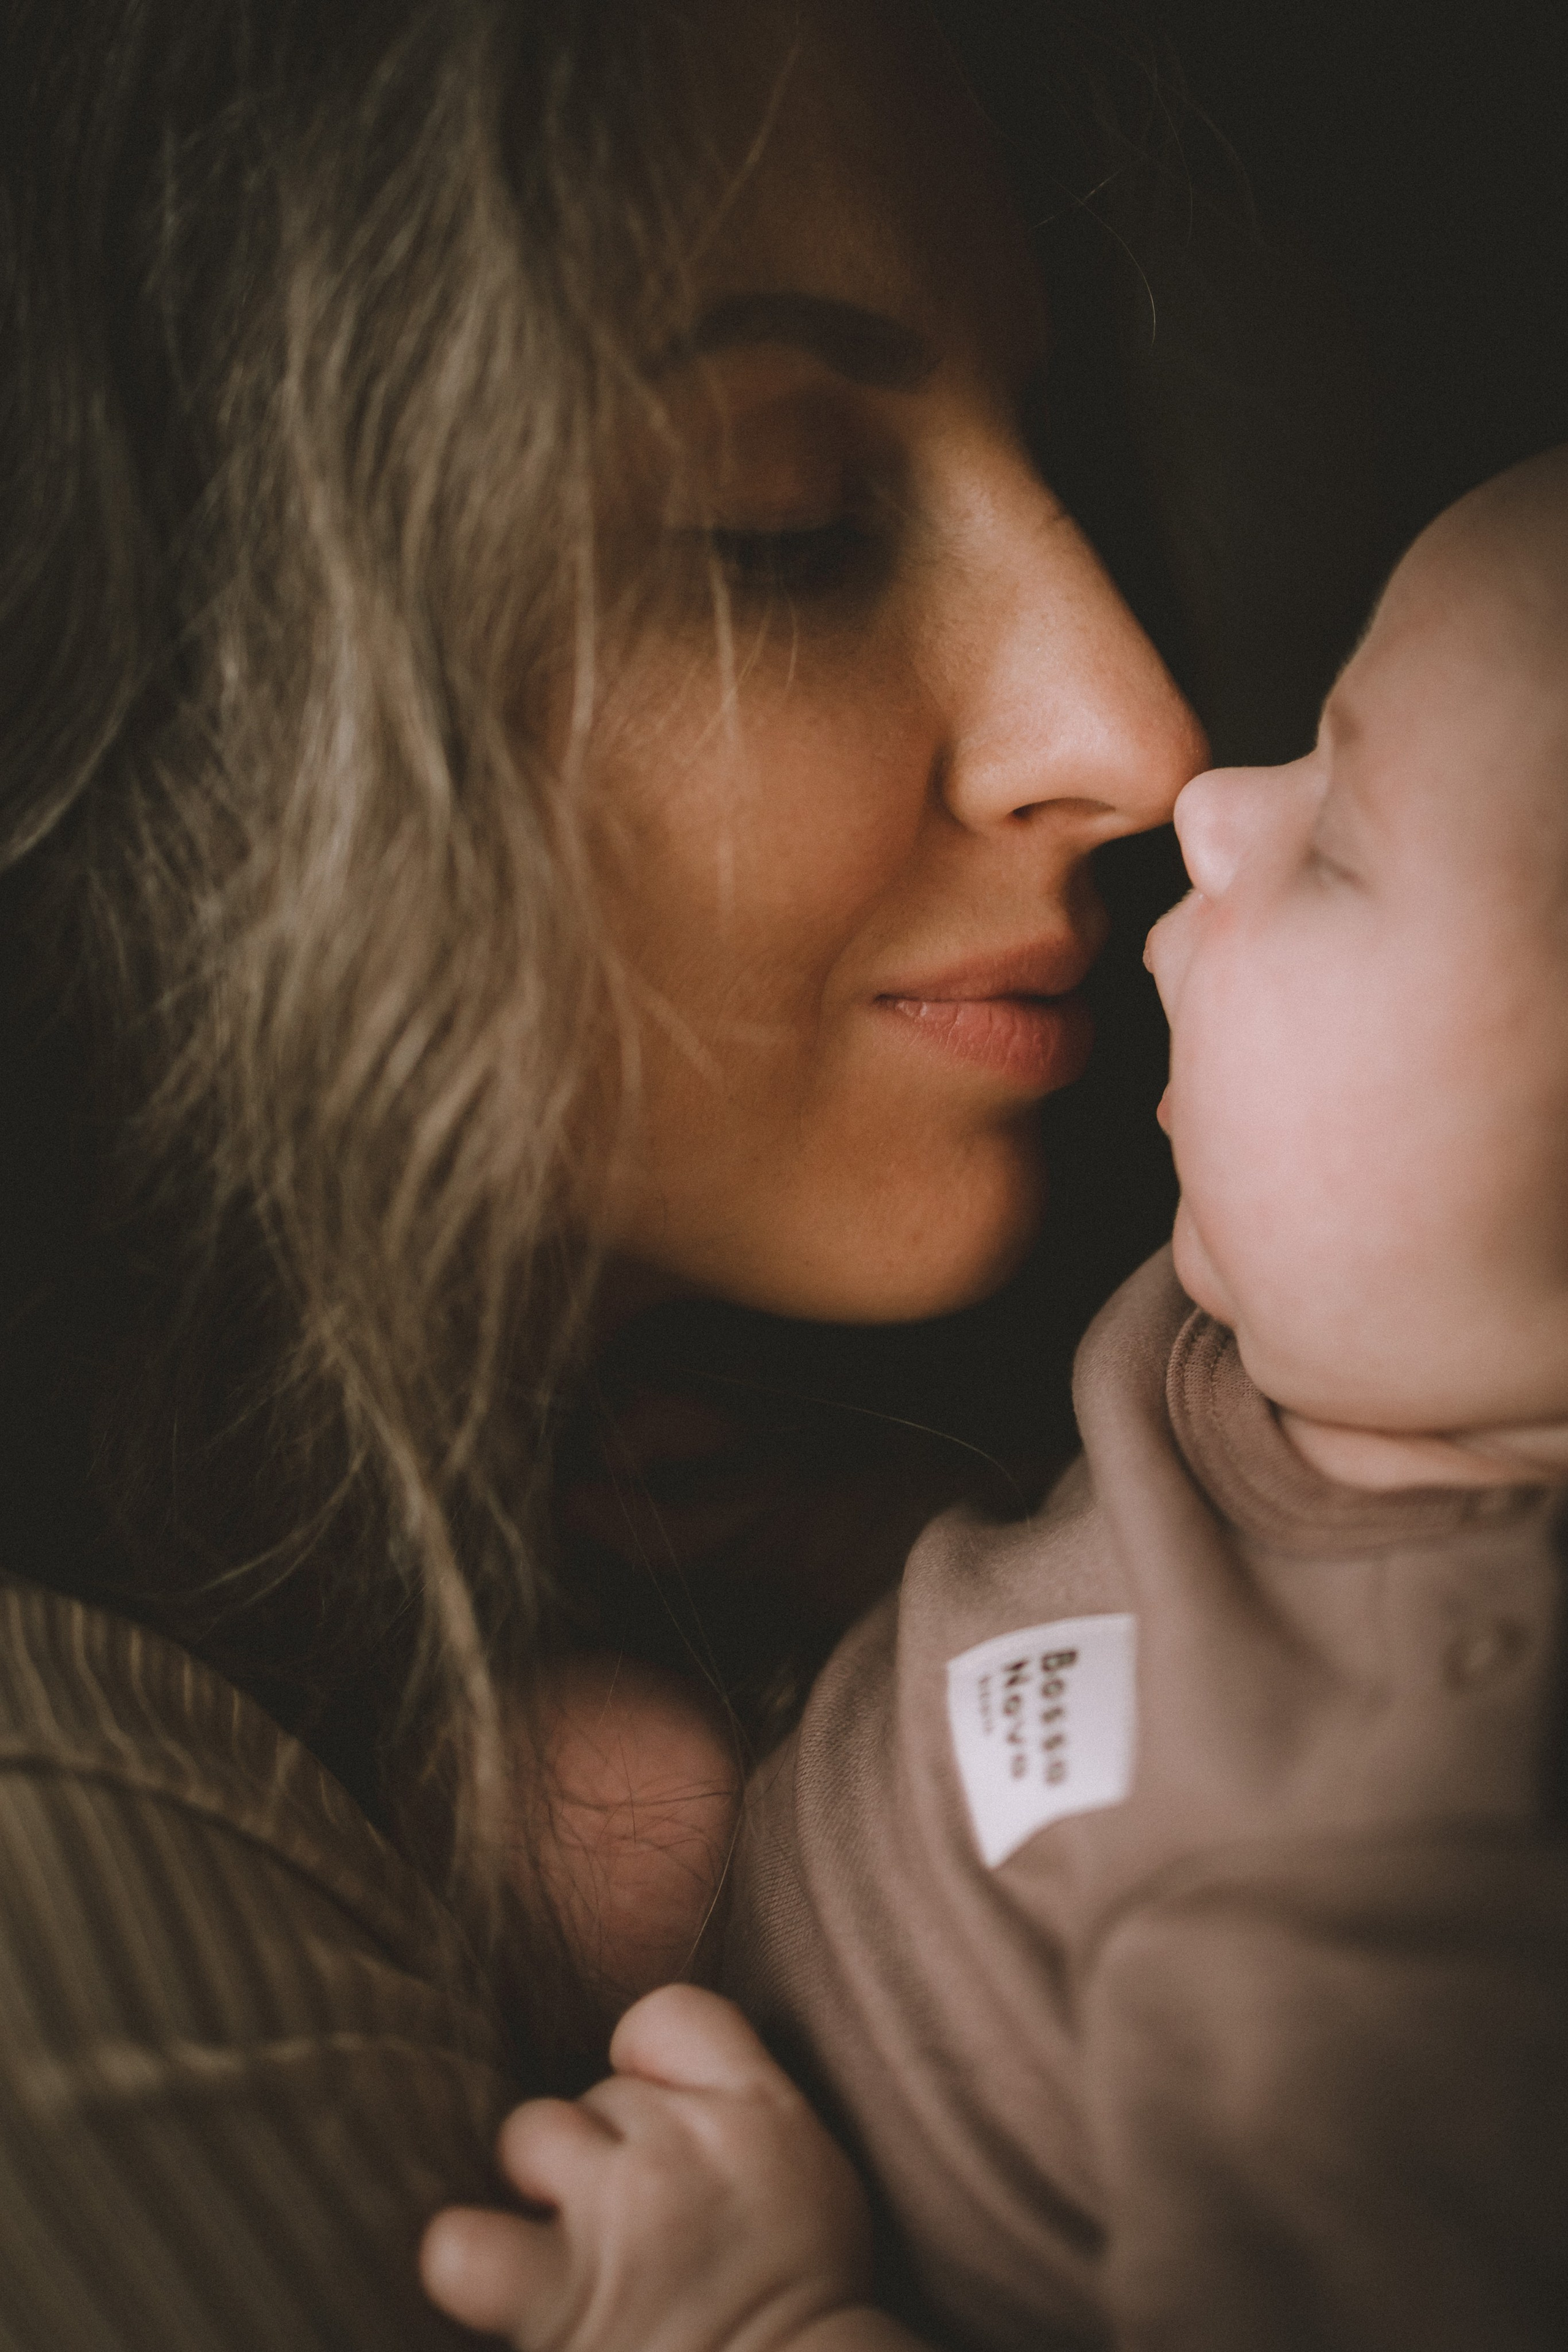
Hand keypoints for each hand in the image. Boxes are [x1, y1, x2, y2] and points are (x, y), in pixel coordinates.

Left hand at [420, 1984, 875, 2351]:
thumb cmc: (801, 2298)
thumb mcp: (809, 2164)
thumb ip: (738, 2096)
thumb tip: (646, 2071)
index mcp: (755, 2111)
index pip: (666, 2015)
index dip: (645, 2062)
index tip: (657, 2118)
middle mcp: (680, 2149)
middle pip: (598, 2093)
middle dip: (606, 2150)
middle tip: (639, 2229)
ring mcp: (616, 2218)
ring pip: (530, 2135)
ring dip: (541, 2185)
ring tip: (573, 2250)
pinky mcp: (559, 2298)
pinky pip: (462, 2247)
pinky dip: (469, 2257)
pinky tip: (496, 2278)